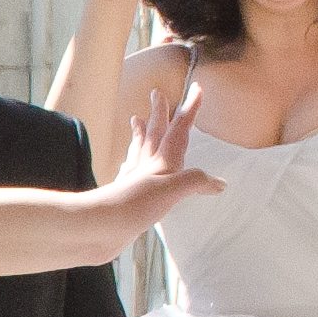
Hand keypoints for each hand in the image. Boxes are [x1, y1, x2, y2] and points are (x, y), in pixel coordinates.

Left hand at [57, 83, 221, 259]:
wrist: (97, 229)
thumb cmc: (134, 206)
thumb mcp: (171, 191)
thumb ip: (195, 182)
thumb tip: (219, 183)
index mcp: (161, 163)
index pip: (178, 130)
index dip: (189, 109)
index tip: (197, 87)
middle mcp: (146, 168)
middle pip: (155, 134)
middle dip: (159, 114)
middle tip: (156, 93)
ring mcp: (133, 182)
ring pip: (139, 151)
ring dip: (141, 134)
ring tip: (137, 119)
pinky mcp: (123, 197)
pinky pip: (129, 173)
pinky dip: (131, 164)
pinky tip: (127, 166)